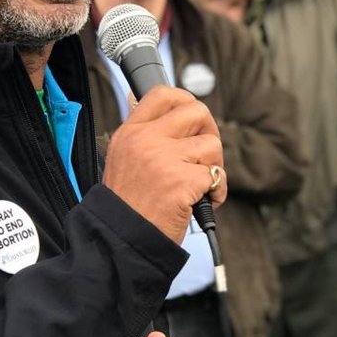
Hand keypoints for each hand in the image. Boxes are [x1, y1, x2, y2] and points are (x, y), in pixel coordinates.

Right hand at [104, 87, 226, 242]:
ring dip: (214, 166)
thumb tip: (166, 112)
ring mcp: (164, 159)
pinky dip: (217, 192)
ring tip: (200, 185)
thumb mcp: (123, 160)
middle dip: (209, 131)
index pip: (162, 94)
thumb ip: (145, 136)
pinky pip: (216, 176)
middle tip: (205, 154)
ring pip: (211, 144)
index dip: (185, 100)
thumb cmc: (127, 206)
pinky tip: (203, 202)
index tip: (194, 118)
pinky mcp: (182, 181)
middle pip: (196, 111)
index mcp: (130, 132)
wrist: (120, 242)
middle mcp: (146, 140)